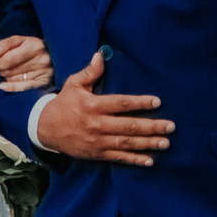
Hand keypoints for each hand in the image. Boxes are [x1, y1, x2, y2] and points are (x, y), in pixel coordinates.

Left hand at [0, 35, 52, 90]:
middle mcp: (40, 59)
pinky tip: (3, 86)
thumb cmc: (32, 47)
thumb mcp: (20, 40)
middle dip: (0, 69)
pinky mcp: (43, 82)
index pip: (10, 58)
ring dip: (5, 76)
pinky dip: (11, 87)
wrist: (55, 55)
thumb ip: (5, 44)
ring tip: (7, 71)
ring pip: (14, 78)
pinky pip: (23, 87)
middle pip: (10, 69)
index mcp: (34, 45)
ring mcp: (43, 72)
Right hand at [36, 53, 173, 165]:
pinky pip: (118, 157)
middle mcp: (96, 125)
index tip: (157, 102)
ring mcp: (97, 141)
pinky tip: (149, 160)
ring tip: (165, 143)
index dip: (140, 103)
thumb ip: (89, 72)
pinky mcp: (96, 154)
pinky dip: (134, 160)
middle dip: (151, 127)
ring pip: (126, 143)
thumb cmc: (64, 103)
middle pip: (128, 126)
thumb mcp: (73, 85)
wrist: (45, 129)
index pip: (121, 104)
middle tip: (171, 126)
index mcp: (93, 106)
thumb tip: (100, 55)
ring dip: (148, 144)